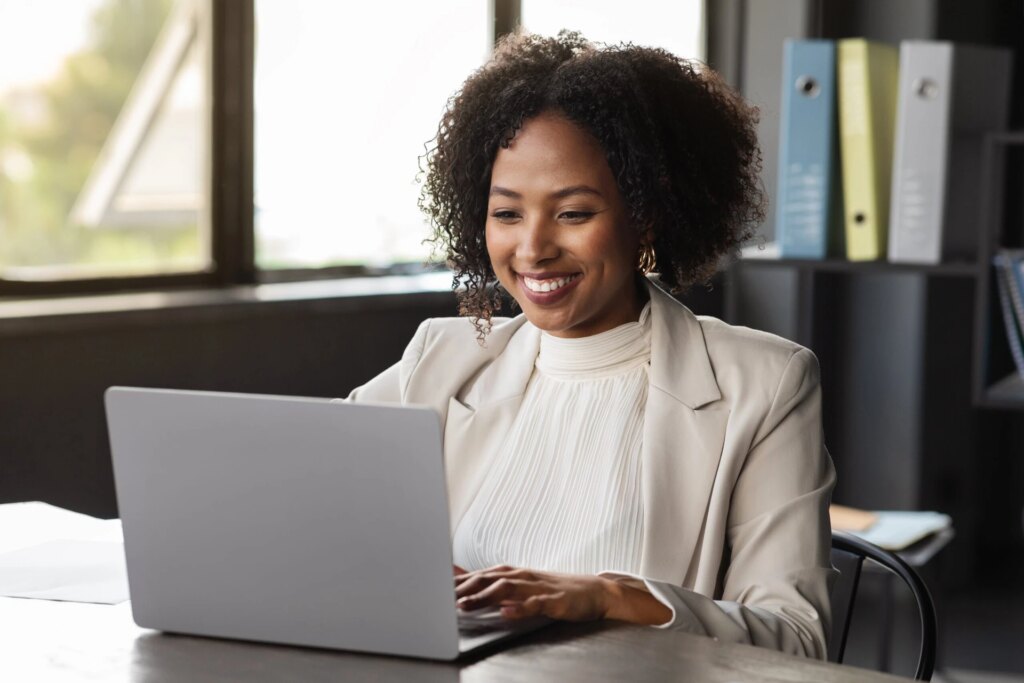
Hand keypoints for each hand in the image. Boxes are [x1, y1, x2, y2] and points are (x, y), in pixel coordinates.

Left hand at [454, 565, 613, 621]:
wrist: (594, 591)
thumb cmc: (551, 589)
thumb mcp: (518, 582)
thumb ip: (488, 580)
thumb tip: (457, 574)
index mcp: (511, 573)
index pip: (477, 576)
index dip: (454, 583)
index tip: (430, 588)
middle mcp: (521, 576)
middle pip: (486, 579)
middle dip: (461, 588)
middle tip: (438, 598)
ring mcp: (538, 587)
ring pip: (507, 589)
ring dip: (483, 597)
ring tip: (464, 606)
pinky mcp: (555, 601)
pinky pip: (535, 604)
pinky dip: (519, 608)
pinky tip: (506, 612)